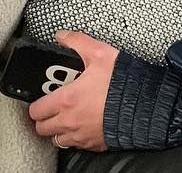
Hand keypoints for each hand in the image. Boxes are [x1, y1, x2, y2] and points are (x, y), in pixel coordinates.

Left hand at [27, 31, 118, 151]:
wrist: (146, 106)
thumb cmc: (123, 83)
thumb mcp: (99, 53)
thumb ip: (77, 41)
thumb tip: (62, 36)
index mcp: (66, 100)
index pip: (36, 110)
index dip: (35, 104)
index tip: (40, 98)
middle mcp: (70, 121)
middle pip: (43, 128)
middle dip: (44, 118)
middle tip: (51, 107)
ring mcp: (83, 136)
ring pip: (58, 140)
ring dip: (58, 130)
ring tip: (66, 117)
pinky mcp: (96, 145)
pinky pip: (77, 146)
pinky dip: (75, 138)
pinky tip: (83, 125)